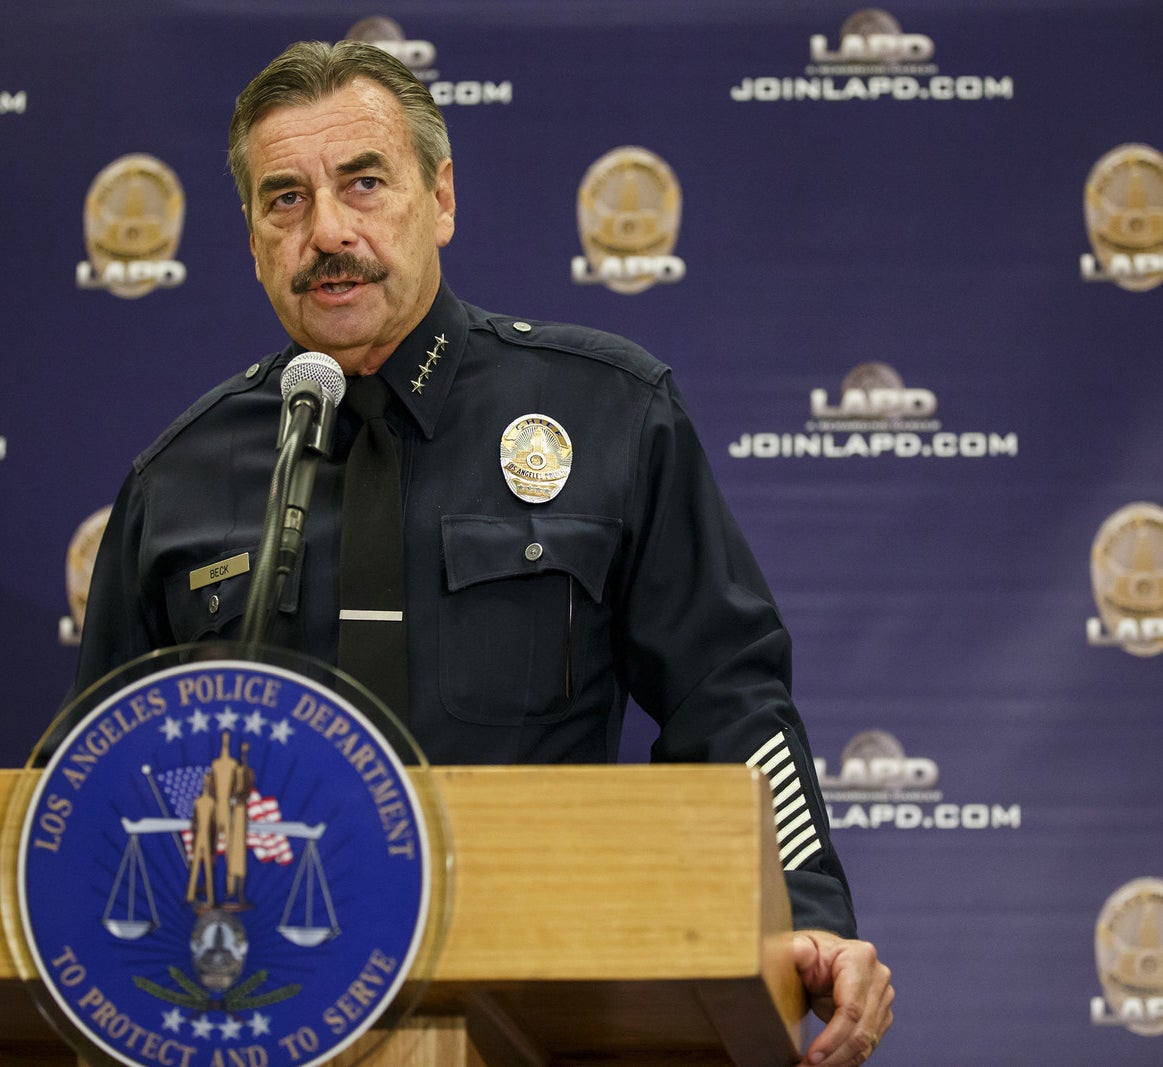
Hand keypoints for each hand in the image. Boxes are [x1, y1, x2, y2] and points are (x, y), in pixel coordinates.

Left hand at [792, 929, 893, 1065]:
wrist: (825, 956)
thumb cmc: (811, 952)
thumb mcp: (801, 946)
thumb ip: (797, 949)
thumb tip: (797, 951)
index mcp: (861, 957)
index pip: (851, 1008)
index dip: (832, 1037)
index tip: (811, 1056)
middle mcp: (879, 978)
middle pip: (861, 1030)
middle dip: (833, 1055)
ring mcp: (884, 998)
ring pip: (866, 1043)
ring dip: (839, 1061)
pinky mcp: (882, 1016)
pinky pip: (867, 1046)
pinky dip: (847, 1059)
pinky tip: (828, 1064)